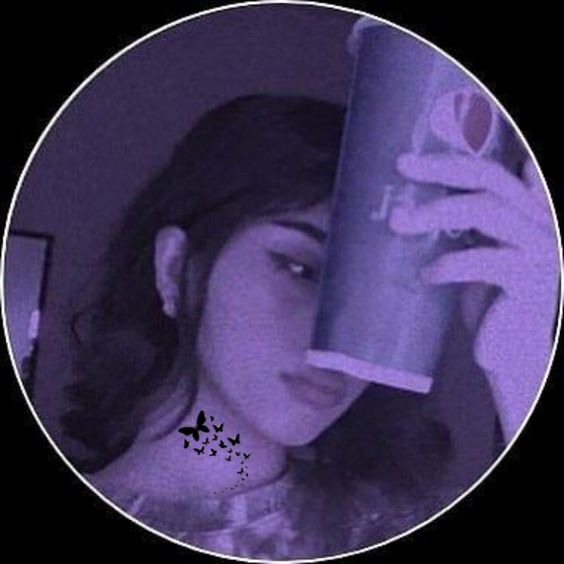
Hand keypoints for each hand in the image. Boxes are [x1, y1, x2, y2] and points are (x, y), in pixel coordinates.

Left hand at [389, 152, 560, 443]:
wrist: (509, 350)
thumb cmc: (487, 298)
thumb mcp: (475, 252)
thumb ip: (465, 225)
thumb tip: (407, 204)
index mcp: (528, 210)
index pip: (502, 165)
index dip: (475, 144)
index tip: (439, 129)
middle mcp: (542, 220)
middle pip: (488, 177)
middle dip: (441, 167)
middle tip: (401, 166)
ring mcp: (542, 248)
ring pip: (484, 211)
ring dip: (434, 214)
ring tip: (398, 224)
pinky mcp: (532, 279)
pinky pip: (484, 260)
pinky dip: (447, 264)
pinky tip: (426, 276)